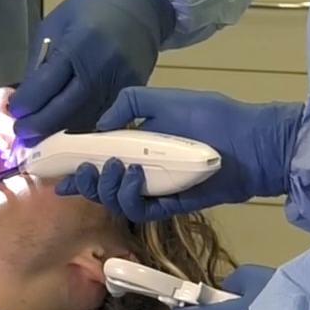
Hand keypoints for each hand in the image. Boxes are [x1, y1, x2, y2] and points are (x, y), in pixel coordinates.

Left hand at [10, 0, 175, 140]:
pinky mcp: (135, 90)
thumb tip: (26, 100)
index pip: (46, 84)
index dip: (26, 103)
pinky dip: (84, 127)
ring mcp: (121, 80)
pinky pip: (106, 117)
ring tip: (41, 137)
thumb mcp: (55, 25)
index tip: (13, 112)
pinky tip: (68, 130)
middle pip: (66, 108)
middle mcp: (102, 64)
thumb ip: (40, 62)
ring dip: (60, 132)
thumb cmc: (89, 9)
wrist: (138, 2)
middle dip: (39, 125)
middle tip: (22, 134)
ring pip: (86, 119)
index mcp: (78, 43)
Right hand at [55, 87, 301, 220]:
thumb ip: (131, 103)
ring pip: (117, 201)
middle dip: (87, 181)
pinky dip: (131, 197)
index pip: (100, 158)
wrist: (252, 143)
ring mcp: (156, 189)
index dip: (78, 165)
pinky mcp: (171, 207)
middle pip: (103, 184)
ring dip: (108, 188)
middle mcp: (143, 168)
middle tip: (86, 171)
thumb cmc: (211, 116)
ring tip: (115, 168)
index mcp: (139, 143)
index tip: (56, 169)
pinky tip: (135, 177)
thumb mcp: (167, 98)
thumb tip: (99, 126)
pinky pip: (141, 211)